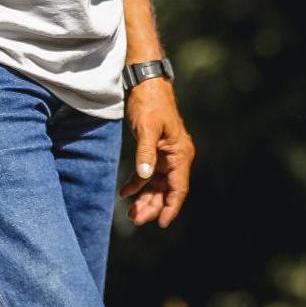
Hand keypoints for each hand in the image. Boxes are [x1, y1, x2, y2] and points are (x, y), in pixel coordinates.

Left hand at [120, 77, 192, 226]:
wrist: (144, 82)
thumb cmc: (149, 102)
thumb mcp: (146, 128)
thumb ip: (145, 154)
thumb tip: (145, 177)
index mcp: (180, 153)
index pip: (179, 187)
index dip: (171, 207)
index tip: (161, 223)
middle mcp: (176, 157)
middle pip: (167, 189)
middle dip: (153, 206)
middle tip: (135, 220)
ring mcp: (165, 155)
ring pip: (157, 184)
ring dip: (145, 198)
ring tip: (131, 213)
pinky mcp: (154, 150)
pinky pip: (148, 173)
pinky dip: (137, 184)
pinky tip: (125, 193)